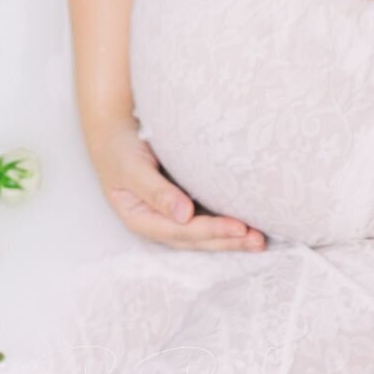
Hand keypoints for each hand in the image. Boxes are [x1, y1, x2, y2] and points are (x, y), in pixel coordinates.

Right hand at [85, 114, 266, 252]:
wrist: (114, 132)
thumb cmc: (121, 149)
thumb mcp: (132, 169)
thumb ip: (156, 192)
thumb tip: (184, 215)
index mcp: (142, 220)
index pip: (182, 232)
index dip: (211, 231)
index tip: (239, 228)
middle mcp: (159, 222)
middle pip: (196, 239)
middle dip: (227, 241)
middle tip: (258, 240)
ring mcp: (171, 215)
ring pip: (203, 233)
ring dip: (231, 238)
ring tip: (259, 240)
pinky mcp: (183, 202)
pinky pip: (206, 216)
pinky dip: (226, 221)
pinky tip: (247, 224)